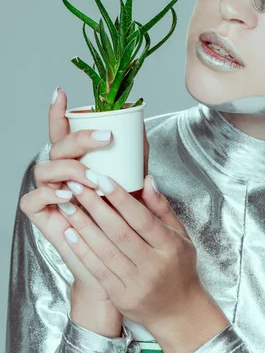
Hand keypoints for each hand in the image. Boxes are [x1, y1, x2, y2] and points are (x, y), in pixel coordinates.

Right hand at [19, 88, 147, 305]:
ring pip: (44, 168)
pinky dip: (51, 195)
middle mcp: (60, 172)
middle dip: (80, 138)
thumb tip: (141, 128)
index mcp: (77, 161)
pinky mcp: (41, 214)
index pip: (63, 131)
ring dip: (70, 168)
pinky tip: (70, 197)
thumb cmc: (124, 219)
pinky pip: (34, 199)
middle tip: (106, 139)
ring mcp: (48, 192)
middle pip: (57, 145)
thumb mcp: (133, 184)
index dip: (58, 112)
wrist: (116, 260)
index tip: (62, 92)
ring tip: (92, 178)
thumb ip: (136, 159)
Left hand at [51, 168, 204, 331]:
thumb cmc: (178, 267)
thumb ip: (161, 208)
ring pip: (105, 250)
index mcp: (170, 246)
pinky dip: (83, 250)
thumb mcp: (180, 235)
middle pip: (119, 232)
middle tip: (77, 186)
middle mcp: (153, 265)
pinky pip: (98, 270)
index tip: (102, 179)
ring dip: (83, 226)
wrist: (178, 311)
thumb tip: (146, 180)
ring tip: (68, 206)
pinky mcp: (121, 296)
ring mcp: (136, 283)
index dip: (120, 198)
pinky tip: (70, 233)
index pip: (142, 218)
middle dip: (95, 206)